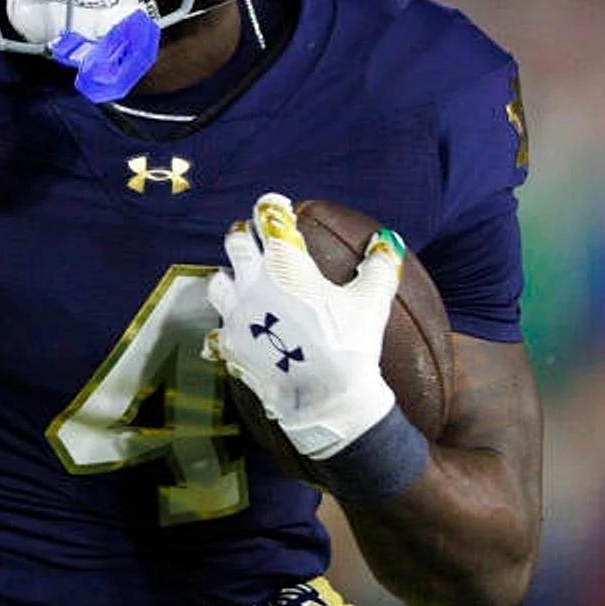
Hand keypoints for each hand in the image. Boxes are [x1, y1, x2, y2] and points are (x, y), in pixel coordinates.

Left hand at [203, 193, 401, 458]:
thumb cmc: (350, 344)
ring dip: (229, 278)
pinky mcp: (229, 346)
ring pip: (217, 283)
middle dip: (245, 235)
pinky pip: (217, 330)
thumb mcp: (372, 301)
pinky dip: (227, 326)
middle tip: (257, 238)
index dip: (273, 207)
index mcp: (282, 262)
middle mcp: (250, 282)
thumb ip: (379, 266)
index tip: (280, 206)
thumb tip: (387, 241)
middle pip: (235, 242)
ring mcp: (234, 315)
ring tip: (243, 283)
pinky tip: (241, 332)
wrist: (326, 399)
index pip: (269, 217)